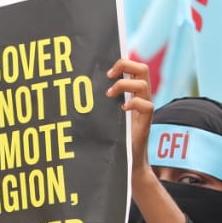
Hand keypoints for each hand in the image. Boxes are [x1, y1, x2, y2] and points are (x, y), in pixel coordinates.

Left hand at [106, 58, 153, 176]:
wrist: (125, 160)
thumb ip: (100, 101)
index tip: (106, 71)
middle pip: (142, 68)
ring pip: (144, 84)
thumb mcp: (105, 113)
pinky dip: (133, 104)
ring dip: (124, 85)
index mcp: (132, 92)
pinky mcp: (146, 122)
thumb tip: (74, 88)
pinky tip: (122, 110)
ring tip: (109, 95)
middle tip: (110, 75)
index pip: (134, 67)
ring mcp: (145, 109)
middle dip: (126, 65)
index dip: (122, 62)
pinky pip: (146, 106)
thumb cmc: (111, 136)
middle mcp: (141, 97)